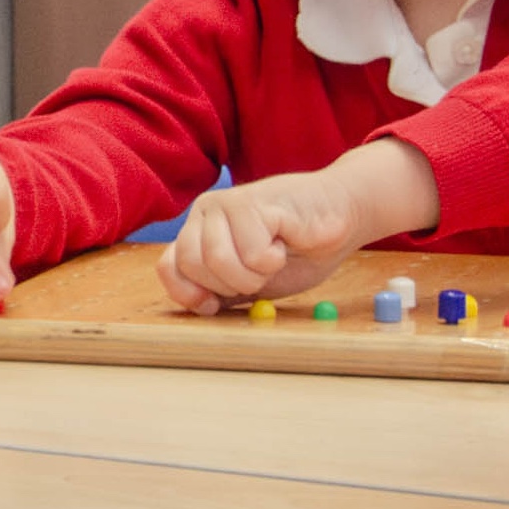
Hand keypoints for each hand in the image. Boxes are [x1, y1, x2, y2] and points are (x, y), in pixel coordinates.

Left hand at [156, 140, 437, 311]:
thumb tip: (198, 306)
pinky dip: (272, 261)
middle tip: (260, 273)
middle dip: (230, 284)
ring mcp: (227, 203)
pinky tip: (285, 243)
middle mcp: (205, 212)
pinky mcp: (253, 202)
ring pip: (217, 261)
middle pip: (194, 266)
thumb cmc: (296, 249)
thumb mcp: (249, 280)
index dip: (190, 294)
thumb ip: (219, 290)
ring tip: (273, 258)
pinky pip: (251, 252)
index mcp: (198, 231)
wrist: (340, 216)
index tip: (215, 305)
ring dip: (253, 274)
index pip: (169, 268)